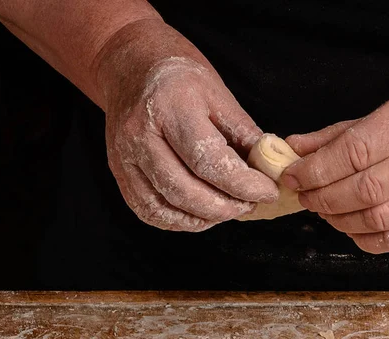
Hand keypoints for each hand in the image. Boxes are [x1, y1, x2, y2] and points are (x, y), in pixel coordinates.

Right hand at [97, 21, 277, 230]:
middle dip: (225, 207)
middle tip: (250, 205)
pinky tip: (201, 215)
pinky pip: (148, 211)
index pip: (209, 161)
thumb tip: (270, 170)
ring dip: (203, 218)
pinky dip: (178, 221)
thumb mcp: (220, 95)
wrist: (131, 67)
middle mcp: (140, 134)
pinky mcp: (119, 173)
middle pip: (185, 190)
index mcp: (170, 106)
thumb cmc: (181, 79)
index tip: (267, 192)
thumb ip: (245, 135)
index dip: (242, 184)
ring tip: (229, 210)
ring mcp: (124, 156)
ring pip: (165, 207)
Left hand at [282, 88, 388, 252]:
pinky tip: (349, 226)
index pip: (355, 151)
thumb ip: (337, 134)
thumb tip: (293, 149)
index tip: (293, 176)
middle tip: (306, 196)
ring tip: (324, 210)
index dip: (317, 169)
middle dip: (324, 197)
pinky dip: (363, 239)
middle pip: (365, 189)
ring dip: (339, 220)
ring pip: (377, 219)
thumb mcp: (385, 111)